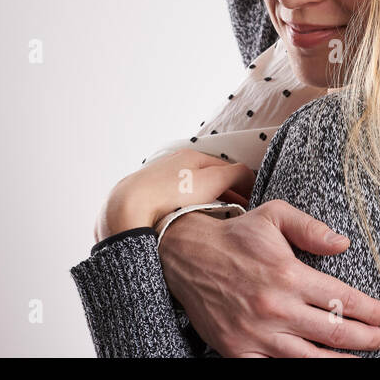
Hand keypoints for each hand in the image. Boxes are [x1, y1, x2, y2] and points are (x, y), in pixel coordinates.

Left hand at [94, 151, 255, 242]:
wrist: (128, 210)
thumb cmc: (171, 193)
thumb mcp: (213, 180)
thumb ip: (237, 174)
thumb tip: (249, 176)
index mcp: (191, 156)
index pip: (226, 168)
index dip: (242, 185)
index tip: (251, 202)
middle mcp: (174, 165)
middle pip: (209, 180)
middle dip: (226, 195)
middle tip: (238, 214)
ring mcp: (160, 183)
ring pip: (192, 193)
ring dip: (208, 204)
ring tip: (217, 222)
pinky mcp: (148, 201)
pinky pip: (176, 205)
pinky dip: (189, 212)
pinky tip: (191, 224)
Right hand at [157, 201, 379, 357]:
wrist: (186, 256)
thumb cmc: (235, 236)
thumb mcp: (275, 215)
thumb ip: (311, 228)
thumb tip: (343, 243)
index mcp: (289, 275)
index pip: (340, 299)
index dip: (368, 311)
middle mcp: (275, 307)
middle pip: (331, 332)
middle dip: (364, 338)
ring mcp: (256, 334)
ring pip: (308, 358)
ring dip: (340, 361)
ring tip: (361, 359)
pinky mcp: (237, 350)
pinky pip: (273, 368)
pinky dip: (298, 370)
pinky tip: (318, 366)